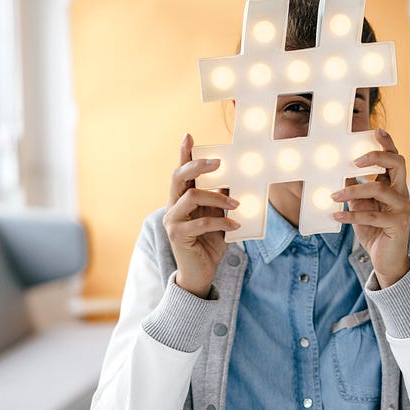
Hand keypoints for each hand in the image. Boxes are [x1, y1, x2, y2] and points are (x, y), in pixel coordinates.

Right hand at [163, 133, 240, 297]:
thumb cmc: (209, 243)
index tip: (188, 136)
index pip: (181, 172)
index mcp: (181, 199)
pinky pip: (200, 222)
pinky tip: (235, 225)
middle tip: (218, 162)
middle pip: (178, 177)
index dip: (184, 154)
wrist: (201, 273)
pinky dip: (221, 221)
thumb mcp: (218, 217)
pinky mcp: (177, 235)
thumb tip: (232, 183)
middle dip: (197, 165)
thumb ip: (220, 201)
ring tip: (237, 203)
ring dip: (217, 197)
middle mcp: (172, 206)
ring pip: (191, 197)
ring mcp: (172, 220)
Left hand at [331, 128, 409, 287]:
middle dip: (376, 157)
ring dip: (353, 190)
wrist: (386, 259)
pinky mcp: (397, 224)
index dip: (387, 143)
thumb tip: (337, 172)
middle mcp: (402, 193)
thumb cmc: (373, 229)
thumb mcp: (361, 205)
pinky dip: (351, 215)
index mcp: (395, 184)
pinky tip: (336, 215)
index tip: (376, 130)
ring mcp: (402, 208)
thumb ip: (355, 189)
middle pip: (397, 164)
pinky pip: (372, 216)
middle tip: (356, 161)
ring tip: (333, 196)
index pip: (394, 158)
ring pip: (379, 189)